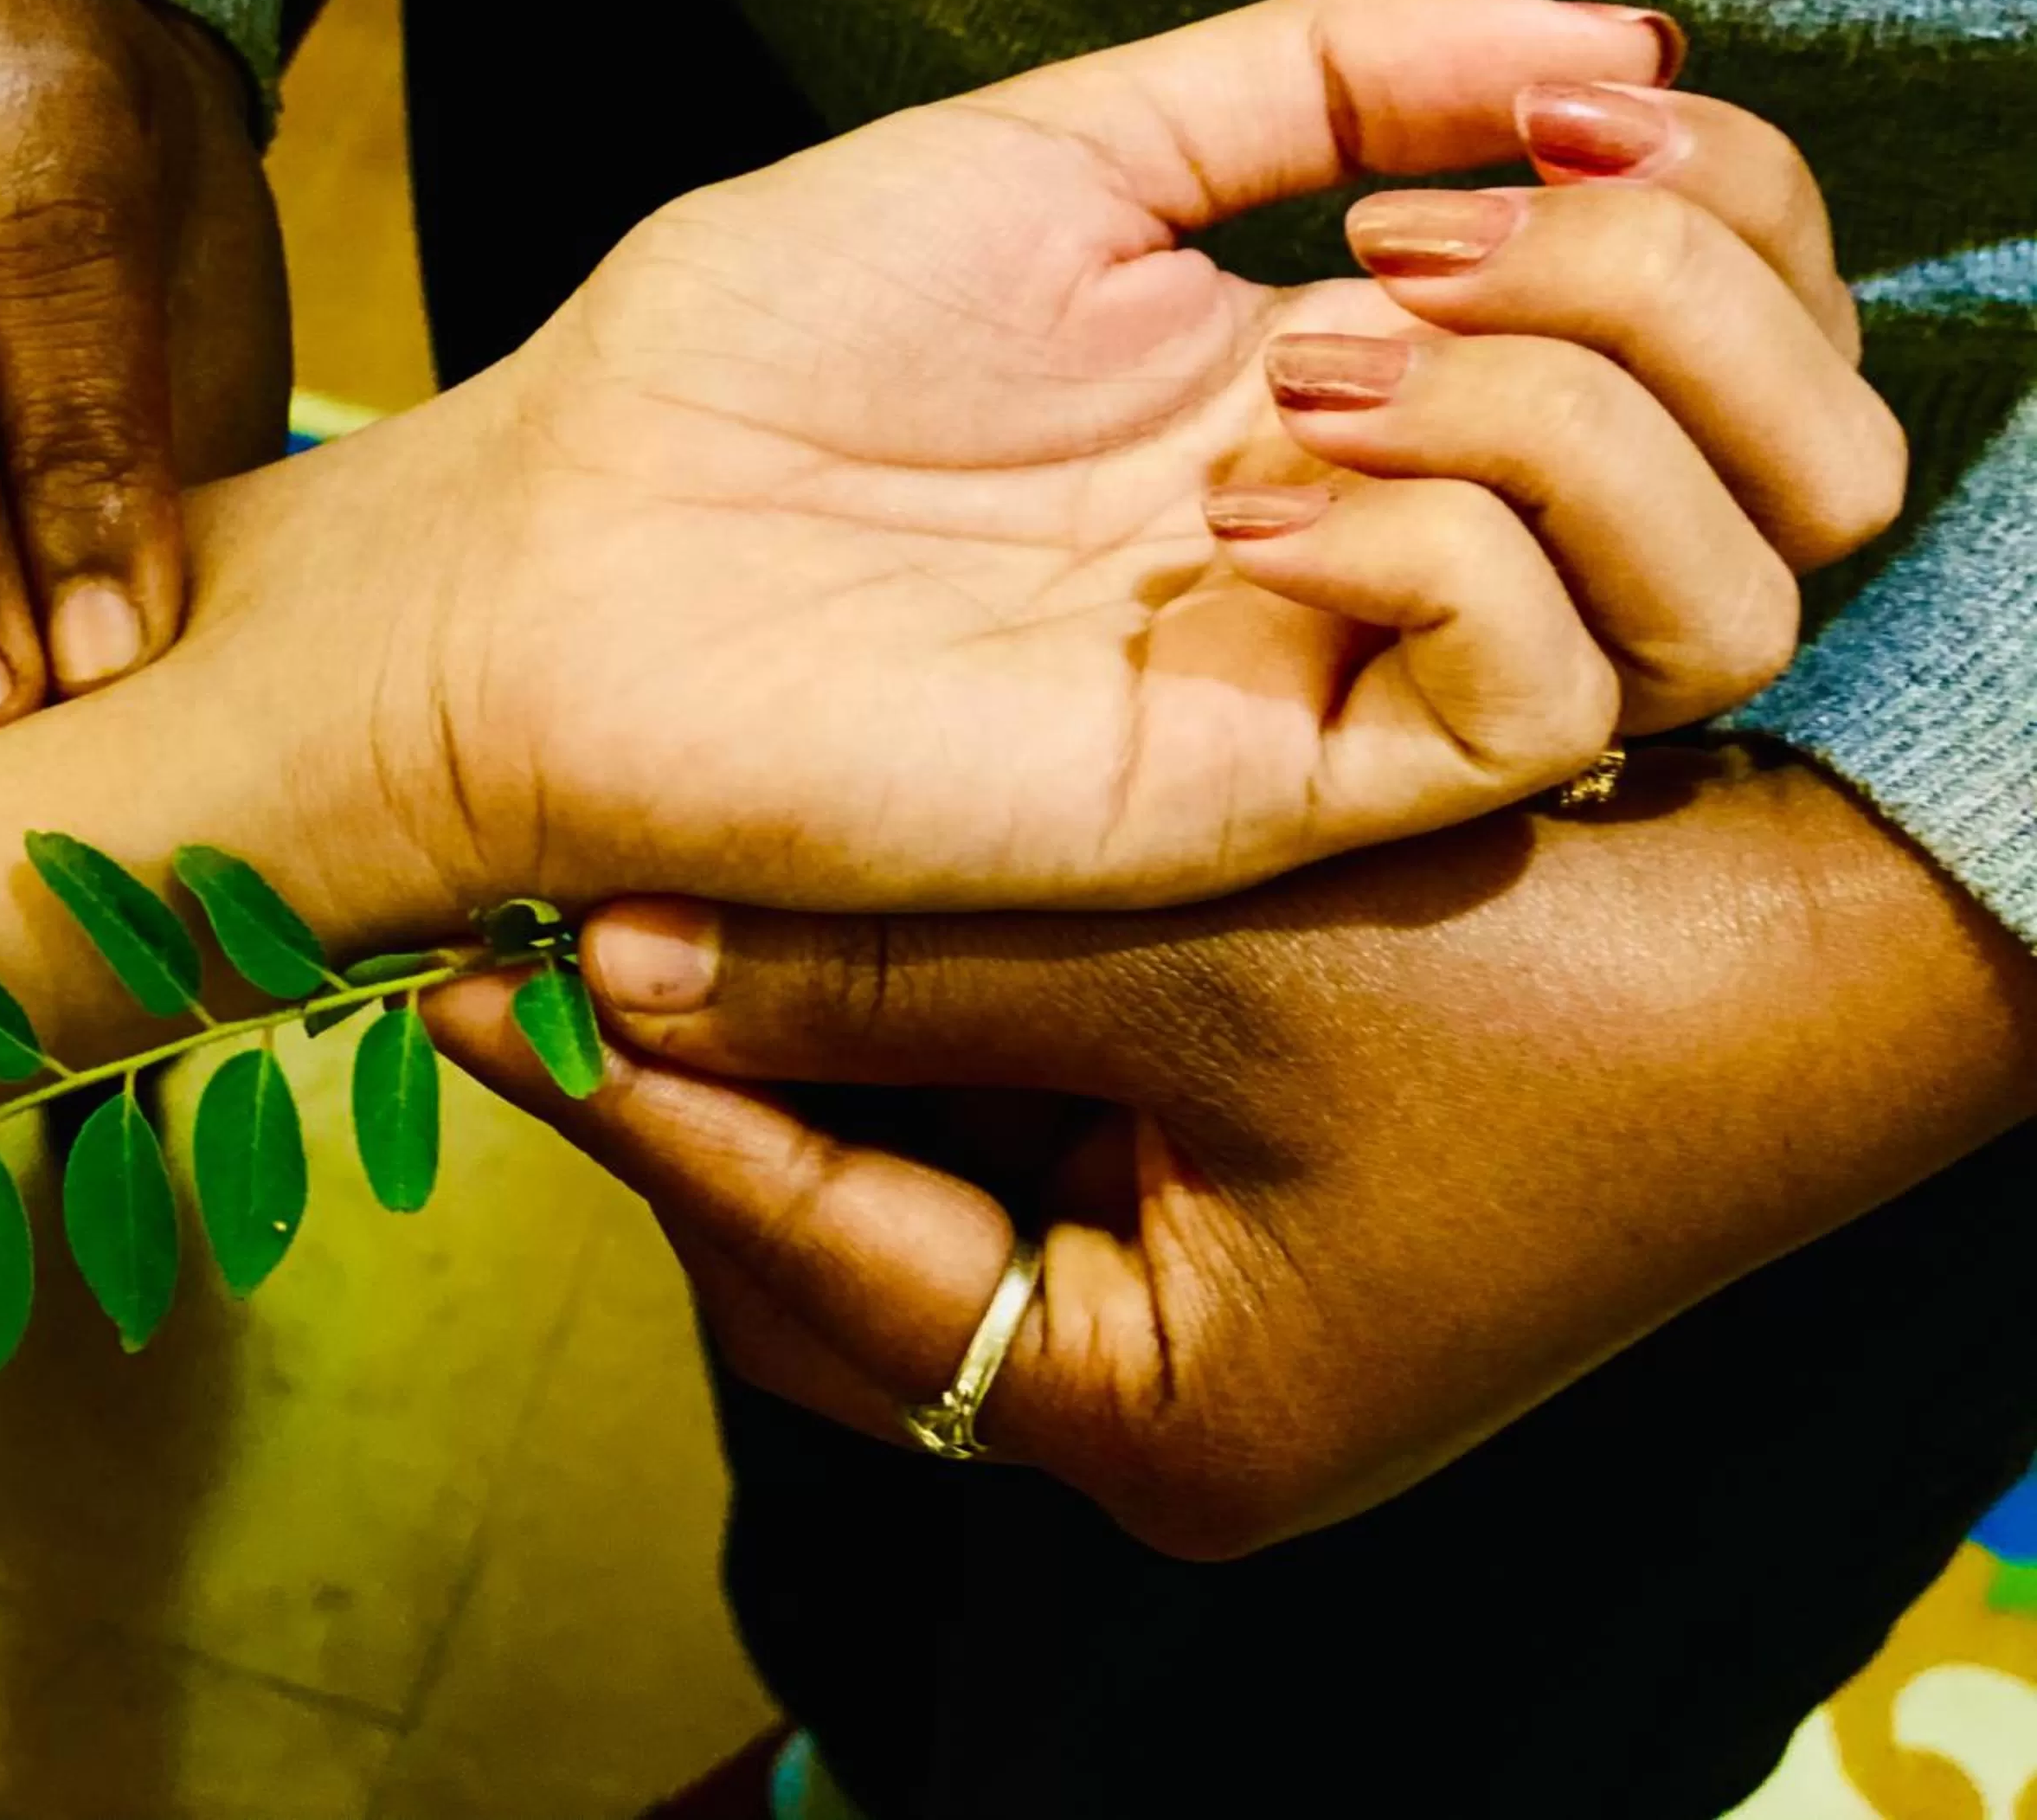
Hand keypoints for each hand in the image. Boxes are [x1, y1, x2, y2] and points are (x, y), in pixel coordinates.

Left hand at [387, 0, 1897, 914]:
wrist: (564, 559)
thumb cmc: (758, 358)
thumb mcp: (1064, 147)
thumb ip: (1330, 75)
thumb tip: (1615, 33)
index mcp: (1362, 387)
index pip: (1725, 315)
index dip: (1712, 184)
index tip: (1529, 111)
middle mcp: (1391, 539)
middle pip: (1791, 462)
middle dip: (1688, 288)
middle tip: (1418, 243)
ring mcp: (1338, 677)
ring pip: (1712, 599)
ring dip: (1575, 414)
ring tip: (1321, 356)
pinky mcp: (1259, 794)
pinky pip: (1529, 703)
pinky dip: (1462, 553)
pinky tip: (1269, 494)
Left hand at [424, 748, 2036, 1557]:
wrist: (1857, 969)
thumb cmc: (1576, 996)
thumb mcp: (1217, 979)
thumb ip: (912, 978)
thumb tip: (632, 962)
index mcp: (1162, 1413)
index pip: (810, 1268)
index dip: (638, 1120)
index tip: (471, 998)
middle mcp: (1164, 1393)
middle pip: (838, 1258)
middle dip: (707, 1103)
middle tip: (544, 956)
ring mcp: (1200, 1311)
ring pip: (909, 1185)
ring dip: (805, 1053)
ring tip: (646, 919)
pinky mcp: (1235, 1217)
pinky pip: (1005, 1135)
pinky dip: (922, 1026)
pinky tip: (834, 917)